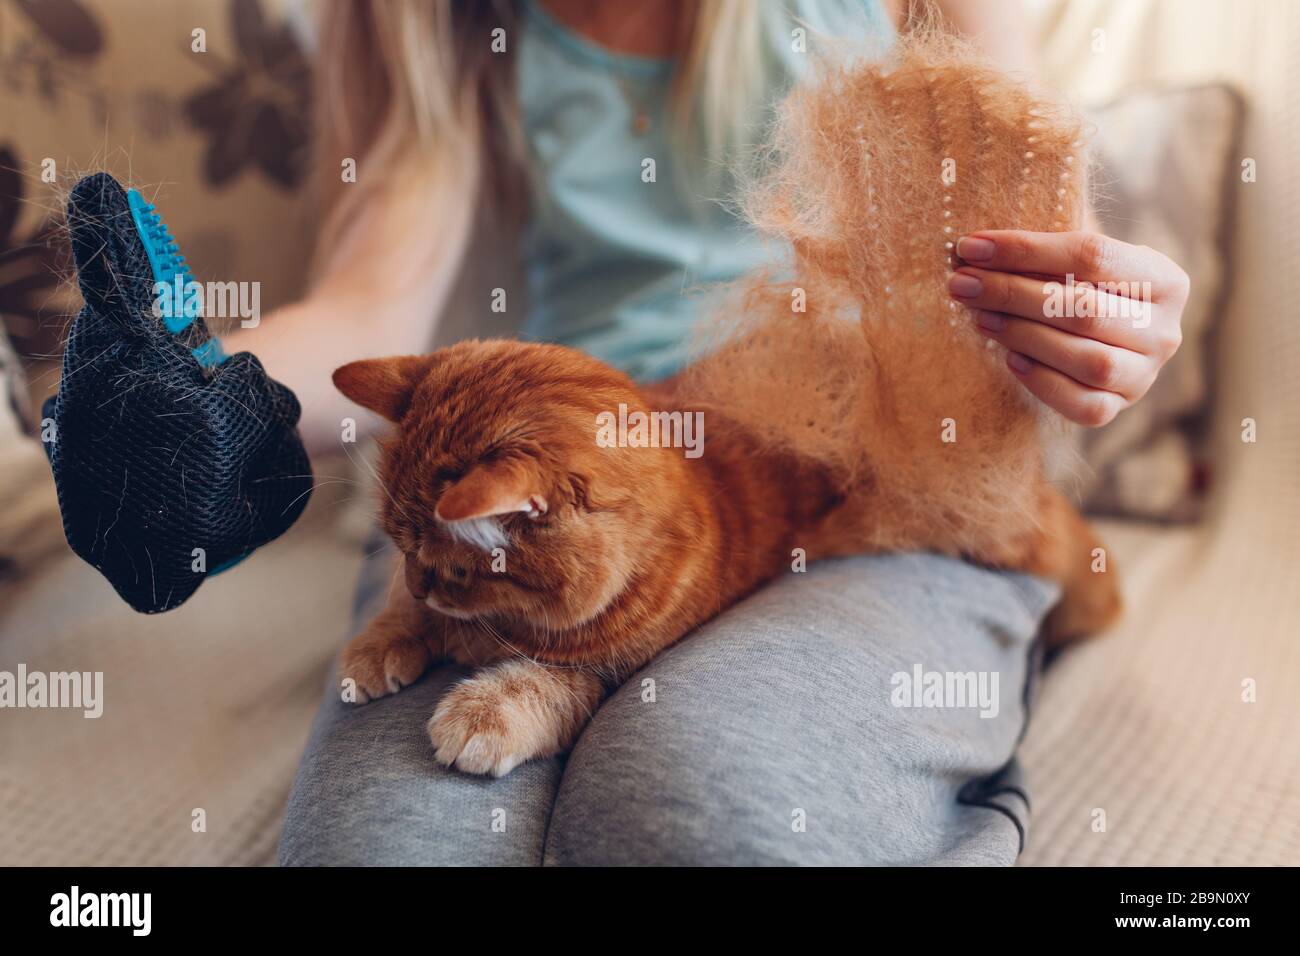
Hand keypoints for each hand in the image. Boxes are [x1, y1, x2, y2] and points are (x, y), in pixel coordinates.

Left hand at [947, 230, 1188, 426]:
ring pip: (1088, 360)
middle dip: (1014, 294)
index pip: (1092, 255)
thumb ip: (1046, 246)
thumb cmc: (1082, 285)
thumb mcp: (1077, 257)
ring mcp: (1145, 374)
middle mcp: (1165, 330)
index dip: (1026, 250)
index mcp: (1165, 279)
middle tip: (963, 284)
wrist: (1103, 337)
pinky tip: (1010, 359)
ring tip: (981, 318)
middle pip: (1085, 310)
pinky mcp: (1118, 407)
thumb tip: (979, 244)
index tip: (972, 246)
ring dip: (1024, 336)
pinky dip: (1043, 382)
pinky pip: (1083, 406)